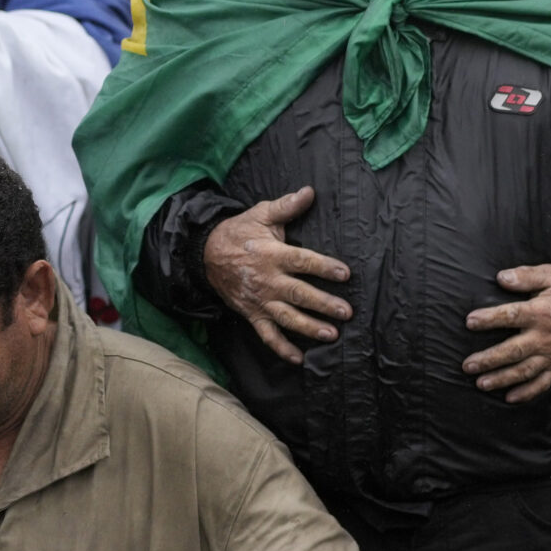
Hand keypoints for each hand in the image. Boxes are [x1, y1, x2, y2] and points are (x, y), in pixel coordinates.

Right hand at [203, 186, 350, 364]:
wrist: (204, 254)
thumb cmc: (239, 233)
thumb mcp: (260, 215)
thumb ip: (286, 206)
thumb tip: (310, 191)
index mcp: (272, 255)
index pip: (303, 262)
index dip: (324, 267)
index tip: (345, 274)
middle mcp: (268, 281)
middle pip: (299, 294)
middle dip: (323, 304)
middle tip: (346, 312)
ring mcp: (260, 301)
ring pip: (287, 318)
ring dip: (309, 328)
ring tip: (331, 335)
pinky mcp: (251, 314)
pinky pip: (267, 335)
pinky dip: (281, 348)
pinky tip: (299, 359)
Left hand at [463, 264, 550, 401]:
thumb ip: (528, 276)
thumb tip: (502, 277)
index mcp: (541, 313)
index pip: (510, 316)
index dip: (489, 319)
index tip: (470, 322)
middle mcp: (545, 337)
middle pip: (512, 351)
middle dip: (488, 360)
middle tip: (468, 365)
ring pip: (524, 371)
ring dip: (502, 379)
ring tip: (481, 384)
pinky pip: (544, 383)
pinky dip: (527, 392)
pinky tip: (510, 398)